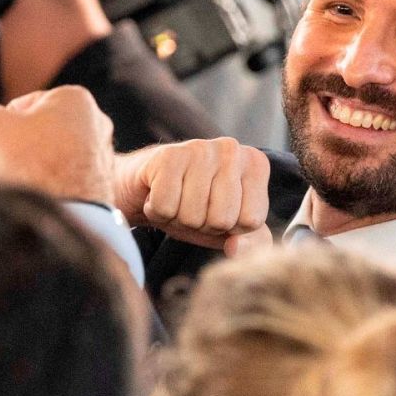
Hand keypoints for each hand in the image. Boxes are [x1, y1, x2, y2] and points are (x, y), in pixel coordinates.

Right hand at [0, 86, 115, 203]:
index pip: (17, 109)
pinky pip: (62, 178)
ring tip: (27, 184)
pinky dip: (48, 185)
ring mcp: (102, 153)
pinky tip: (43, 197)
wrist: (68, 214)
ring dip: (30, 168)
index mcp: (75, 97)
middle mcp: (96, 122)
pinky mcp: (101, 182)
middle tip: (10, 168)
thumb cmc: (33, 164)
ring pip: (47, 156)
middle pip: (34, 133)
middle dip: (16, 150)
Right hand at [112, 138, 270, 253]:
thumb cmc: (189, 205)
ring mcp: (200, 149)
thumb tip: (234, 247)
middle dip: (201, 224)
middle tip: (189, 205)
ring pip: (193, 216)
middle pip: (222, 220)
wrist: (140, 188)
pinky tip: (156, 193)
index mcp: (255, 164)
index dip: (228, 228)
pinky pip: (165, 208)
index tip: (214, 210)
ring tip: (173, 199)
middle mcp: (232, 150)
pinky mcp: (168, 155)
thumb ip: (250, 243)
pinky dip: (156, 211)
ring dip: (176, 218)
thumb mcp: (227, 228)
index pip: (251, 222)